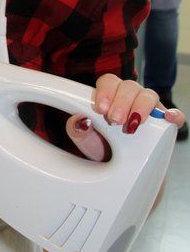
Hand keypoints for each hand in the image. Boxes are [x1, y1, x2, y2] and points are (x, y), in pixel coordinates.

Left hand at [65, 75, 185, 160]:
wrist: (119, 169)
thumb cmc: (102, 148)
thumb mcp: (85, 140)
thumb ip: (77, 129)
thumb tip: (79, 121)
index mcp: (110, 95)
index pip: (109, 82)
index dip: (105, 92)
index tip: (100, 108)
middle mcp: (129, 97)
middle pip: (129, 87)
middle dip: (121, 102)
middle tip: (115, 120)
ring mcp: (148, 108)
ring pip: (148, 95)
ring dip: (141, 107)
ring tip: (133, 123)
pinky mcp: (164, 123)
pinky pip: (172, 114)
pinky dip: (173, 115)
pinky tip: (169, 119)